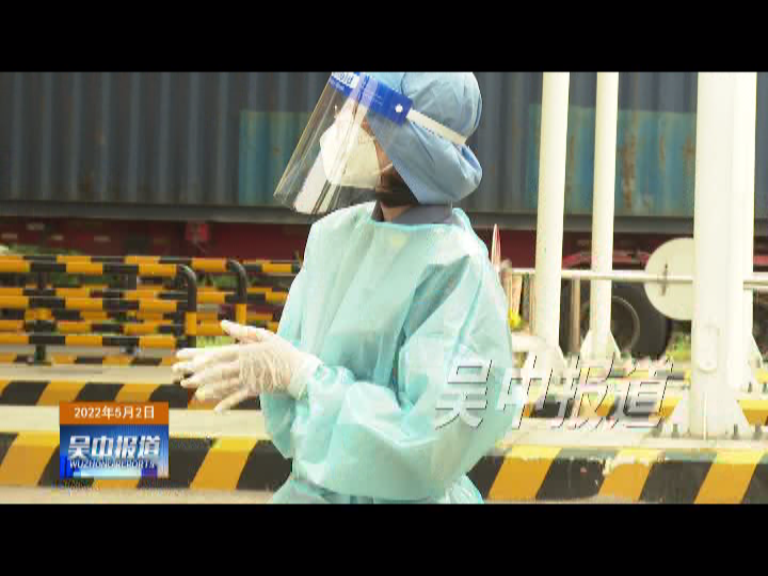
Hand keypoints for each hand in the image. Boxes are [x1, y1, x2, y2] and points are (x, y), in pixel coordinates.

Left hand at [172, 321, 320, 411]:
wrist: (300, 371)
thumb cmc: (283, 351)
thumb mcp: (264, 336)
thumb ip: (242, 331)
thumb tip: (224, 324)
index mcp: (244, 351)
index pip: (219, 354)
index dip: (201, 357)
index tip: (186, 360)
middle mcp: (243, 366)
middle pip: (217, 370)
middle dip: (198, 374)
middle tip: (181, 378)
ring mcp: (248, 379)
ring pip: (224, 384)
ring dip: (208, 389)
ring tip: (194, 393)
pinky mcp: (254, 390)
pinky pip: (238, 397)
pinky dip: (227, 403)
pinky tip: (215, 409)